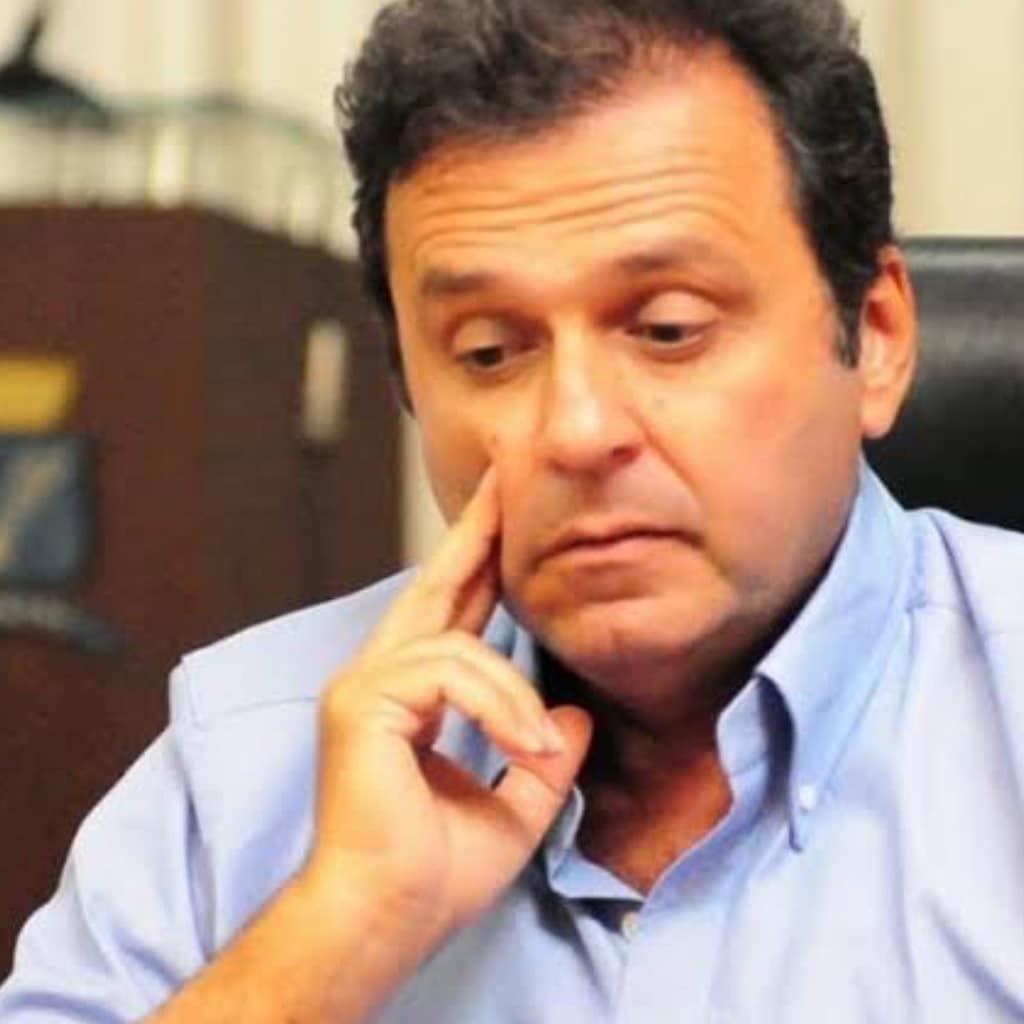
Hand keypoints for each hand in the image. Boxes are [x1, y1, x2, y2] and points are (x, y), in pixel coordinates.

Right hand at [303, 467, 592, 946]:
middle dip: (473, 537)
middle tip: (503, 485)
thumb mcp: (512, 808)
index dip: (478, 567)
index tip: (501, 520)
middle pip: (434, 587)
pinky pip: (449, 672)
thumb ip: (541, 758)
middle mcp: (378, 679)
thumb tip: (575, 716)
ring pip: (459, 645)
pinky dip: (497, 708)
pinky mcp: (362, 701)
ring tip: (538, 756)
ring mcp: (363, 686)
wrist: (387, 918)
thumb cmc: (433, 874)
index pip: (451, 617)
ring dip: (513, 697)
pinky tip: (521, 751)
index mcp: (409, 698)